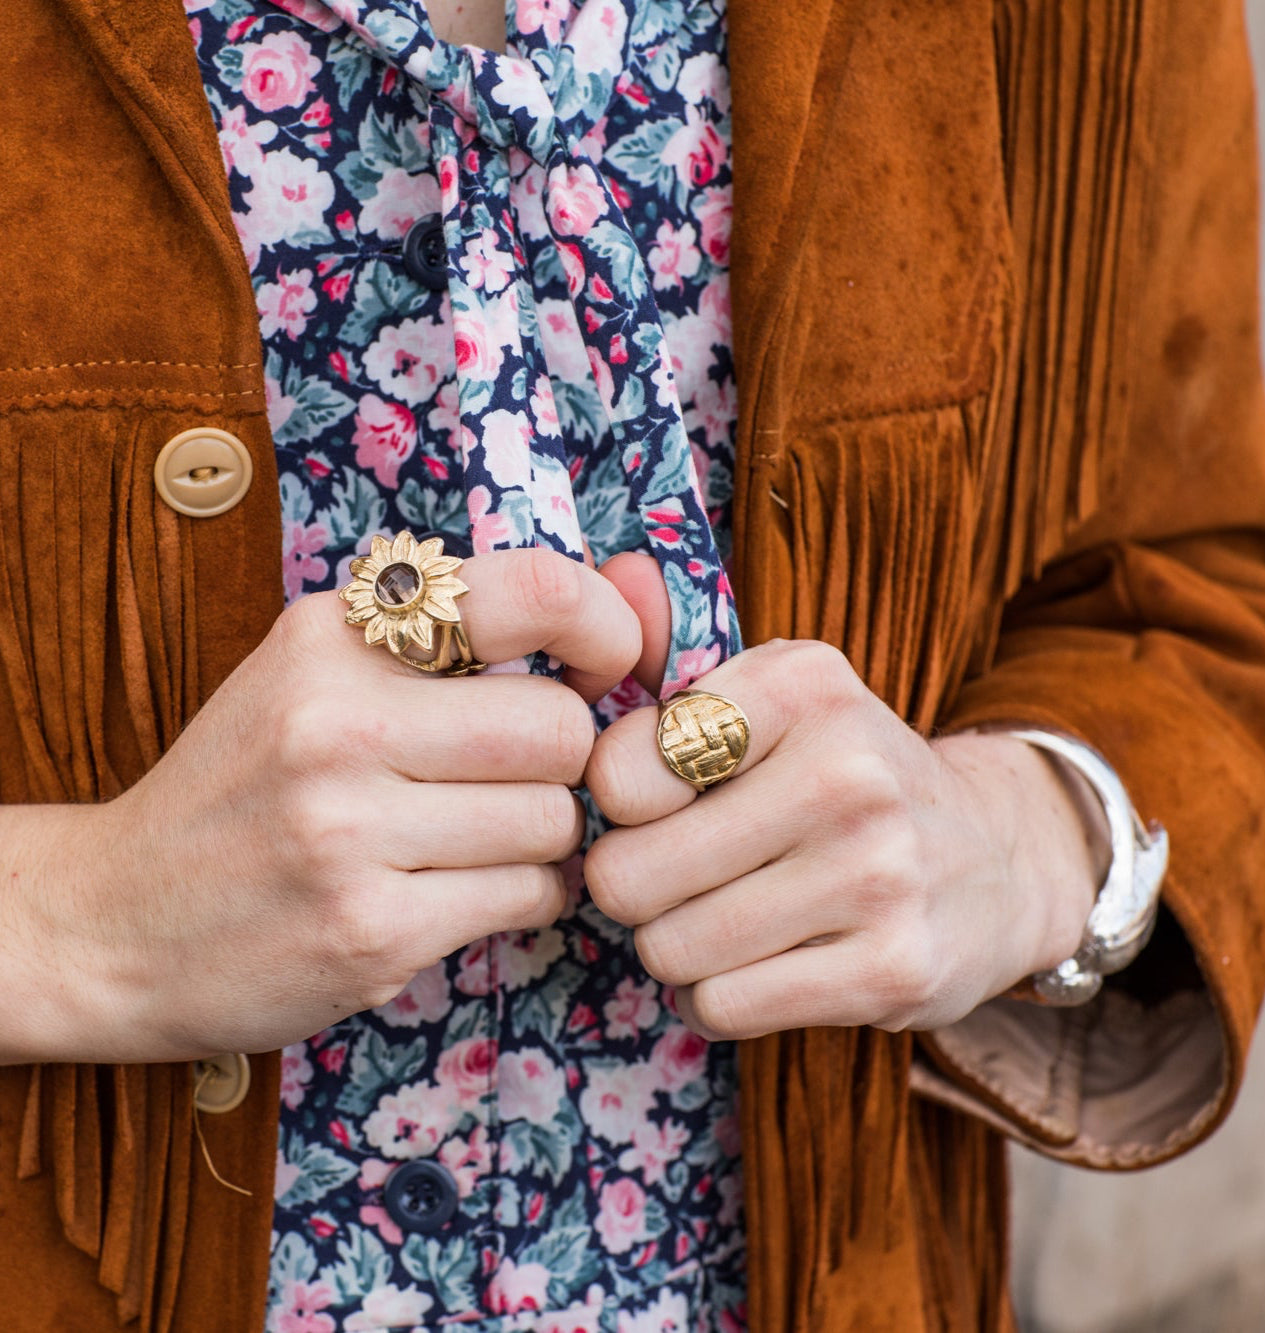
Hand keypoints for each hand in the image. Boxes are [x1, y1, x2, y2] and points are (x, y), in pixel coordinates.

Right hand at [0, 549, 640, 1063]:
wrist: (112, 921)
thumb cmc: (246, 785)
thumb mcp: (318, 672)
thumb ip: (459, 632)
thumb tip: (637, 583)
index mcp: (333, 637)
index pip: (533, 592)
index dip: (606, 625)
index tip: (606, 664)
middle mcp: (336, 723)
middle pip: (562, 729)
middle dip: (563, 760)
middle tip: (517, 777)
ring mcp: (349, 833)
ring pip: (556, 821)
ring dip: (542, 837)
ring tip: (477, 840)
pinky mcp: (370, 930)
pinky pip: (531, 896)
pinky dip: (523, 895)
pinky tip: (461, 892)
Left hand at [582, 638, 1105, 1039]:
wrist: (996, 858)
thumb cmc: (845, 773)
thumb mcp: (779, 691)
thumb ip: (678, 648)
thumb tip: (615, 575)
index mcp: (805, 689)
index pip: (619, 772)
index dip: (618, 804)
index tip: (659, 804)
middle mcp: (847, 774)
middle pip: (629, 877)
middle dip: (633, 889)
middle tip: (677, 875)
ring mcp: (878, 877)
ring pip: (671, 951)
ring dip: (675, 946)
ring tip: (722, 916)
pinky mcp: (895, 970)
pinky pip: (724, 1008)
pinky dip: (719, 996)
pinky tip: (762, 961)